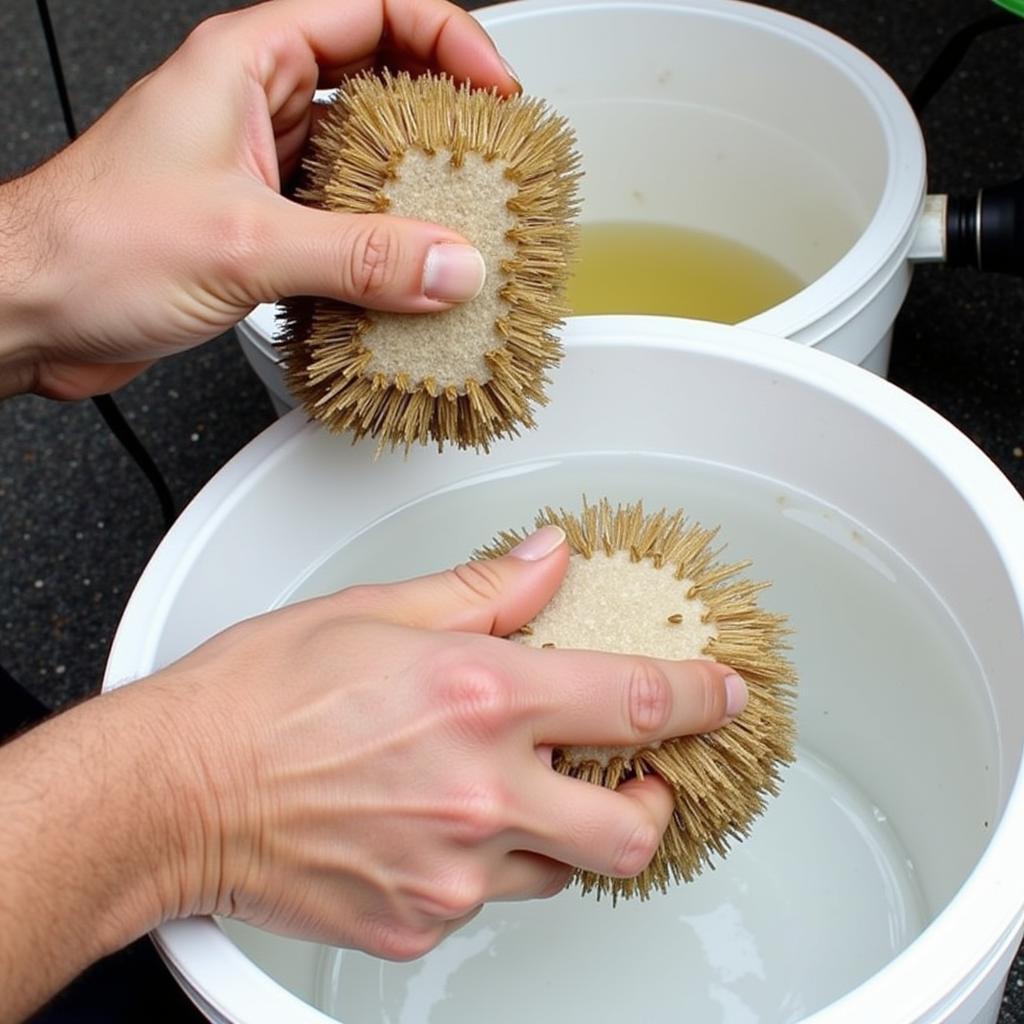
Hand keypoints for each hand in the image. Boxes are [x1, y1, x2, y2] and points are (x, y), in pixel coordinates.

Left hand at [0, 0, 518, 399]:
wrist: (28, 310)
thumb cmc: (89, 244)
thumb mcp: (243, 241)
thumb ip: (357, 254)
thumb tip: (448, 264)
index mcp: (248, 60)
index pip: (374, 11)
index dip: (448, 39)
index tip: (497, 89)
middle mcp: (257, 104)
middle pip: (378, 85)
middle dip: (441, 121)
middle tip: (491, 163)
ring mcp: (259, 167)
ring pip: (361, 161)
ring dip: (412, 194)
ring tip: (462, 227)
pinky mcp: (257, 226)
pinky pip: (339, 221)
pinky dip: (377, 246)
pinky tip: (403, 279)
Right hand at [0, 527, 745, 1020]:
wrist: (174, 790)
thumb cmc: (260, 697)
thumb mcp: (378, 611)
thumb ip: (484, 591)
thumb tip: (548, 561)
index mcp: (479, 697)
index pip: (637, 702)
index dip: (701, 697)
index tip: (725, 693)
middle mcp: (479, 793)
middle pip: (633, 828)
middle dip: (658, 799)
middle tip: (642, 774)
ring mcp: (452, 871)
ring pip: (563, 868)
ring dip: (563, 829)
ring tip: (516, 789)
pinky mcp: (418, 922)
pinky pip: (490, 897)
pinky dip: (490, 861)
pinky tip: (443, 823)